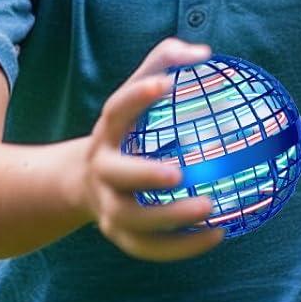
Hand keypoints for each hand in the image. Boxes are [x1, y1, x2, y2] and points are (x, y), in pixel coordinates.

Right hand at [77, 37, 224, 261]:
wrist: (83, 181)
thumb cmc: (130, 127)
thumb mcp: (139, 90)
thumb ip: (166, 62)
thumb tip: (206, 54)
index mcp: (109, 131)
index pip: (117, 109)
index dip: (138, 95)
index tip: (166, 83)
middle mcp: (103, 169)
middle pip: (117, 176)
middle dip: (144, 174)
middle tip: (178, 173)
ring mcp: (108, 205)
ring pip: (132, 219)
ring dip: (169, 218)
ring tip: (210, 208)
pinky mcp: (120, 234)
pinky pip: (148, 247)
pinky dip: (181, 246)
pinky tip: (217, 235)